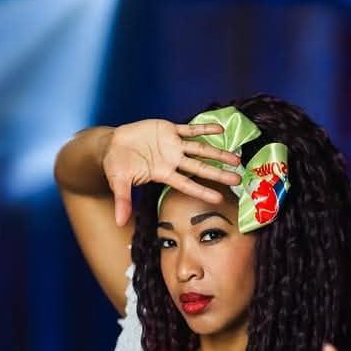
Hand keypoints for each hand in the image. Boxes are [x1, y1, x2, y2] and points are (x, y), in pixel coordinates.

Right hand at [102, 118, 242, 225]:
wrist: (113, 145)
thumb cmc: (117, 166)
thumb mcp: (118, 183)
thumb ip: (123, 201)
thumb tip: (119, 222)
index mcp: (163, 174)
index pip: (187, 185)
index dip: (202, 191)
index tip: (219, 198)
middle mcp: (172, 161)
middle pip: (200, 168)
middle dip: (218, 173)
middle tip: (238, 179)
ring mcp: (173, 146)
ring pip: (200, 149)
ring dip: (218, 153)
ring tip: (236, 158)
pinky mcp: (169, 130)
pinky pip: (190, 129)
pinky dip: (204, 128)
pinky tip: (220, 130)